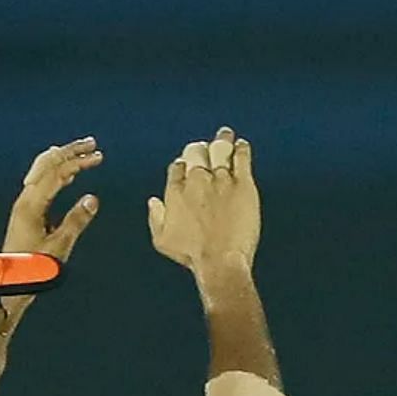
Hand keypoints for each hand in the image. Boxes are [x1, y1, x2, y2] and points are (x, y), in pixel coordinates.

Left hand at [0, 136, 103, 334]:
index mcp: (33, 204)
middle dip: (69, 151)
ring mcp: (24, 203)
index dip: (79, 162)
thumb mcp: (60, 246)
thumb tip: (92, 198)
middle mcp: (25, 198)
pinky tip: (66, 172)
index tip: (98, 156)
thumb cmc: (34, 267)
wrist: (9, 281)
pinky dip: (55, 171)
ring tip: (80, 151)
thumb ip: (76, 221)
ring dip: (62, 158)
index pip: (57, 173)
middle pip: (46, 164)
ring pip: (41, 170)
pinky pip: (41, 180)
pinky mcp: (26, 210)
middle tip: (91, 143)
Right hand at [148, 126, 258, 274]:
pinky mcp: (243, 184)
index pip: (178, 167)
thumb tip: (153, 201)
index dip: (183, 164)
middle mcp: (197, 181)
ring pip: (219, 150)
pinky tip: (241, 145)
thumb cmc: (192, 255)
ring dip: (222, 140)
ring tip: (225, 134)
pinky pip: (241, 157)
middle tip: (206, 148)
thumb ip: (156, 217)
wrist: (220, 261)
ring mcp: (220, 180)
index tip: (188, 165)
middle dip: (200, 149)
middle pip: (196, 153)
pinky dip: (240, 148)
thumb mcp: (162, 240)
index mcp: (176, 191)